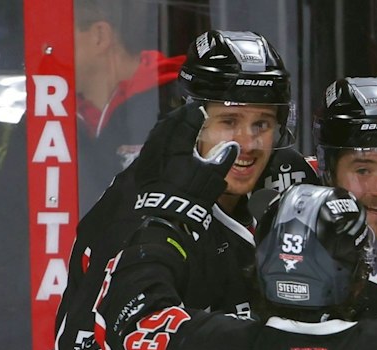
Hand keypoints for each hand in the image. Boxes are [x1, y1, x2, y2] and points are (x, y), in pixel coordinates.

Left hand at [131, 103, 237, 227]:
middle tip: (189, 111)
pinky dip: (160, 136)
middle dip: (180, 115)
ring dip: (168, 124)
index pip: (187, 121)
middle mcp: (161, 143)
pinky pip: (151, 142)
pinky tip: (164, 139)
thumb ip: (223, 158)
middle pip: (170, 122)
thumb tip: (233, 145)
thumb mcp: (213, 176)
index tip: (201, 109)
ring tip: (177, 122)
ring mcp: (149, 153)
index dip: (195, 113)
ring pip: (158, 130)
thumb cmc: (193, 193)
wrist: (168, 214)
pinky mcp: (143, 163)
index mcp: (178, 142)